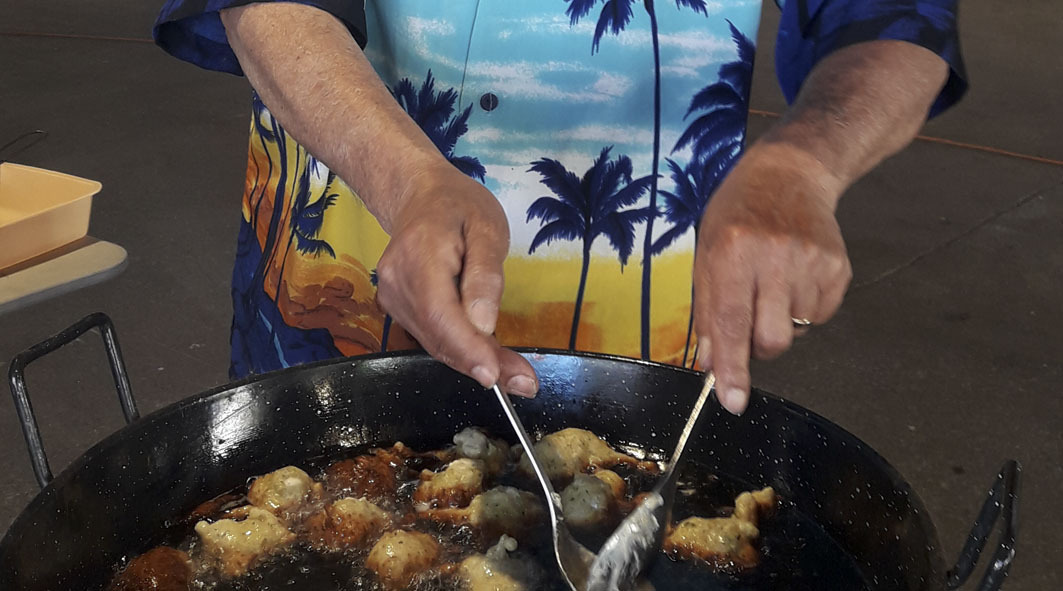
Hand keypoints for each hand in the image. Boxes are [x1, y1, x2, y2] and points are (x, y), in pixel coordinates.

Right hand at [374, 163, 538, 396]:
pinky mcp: (396, 308)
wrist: (420, 196)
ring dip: (474, 361)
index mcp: (420, 255)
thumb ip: (486, 275)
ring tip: (516, 374)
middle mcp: (396, 282)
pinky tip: (488, 355)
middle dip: (481, 363)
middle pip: (438, 336)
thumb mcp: (487, 228)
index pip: (440, 314)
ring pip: (434, 342)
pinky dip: (461, 349)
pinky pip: (431, 336)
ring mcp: (391, 297)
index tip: (495, 375)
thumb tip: (484, 324)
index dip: (467, 350)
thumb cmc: (460, 208)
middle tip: (525, 382)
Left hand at [694, 143, 851, 414]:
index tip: (732, 402)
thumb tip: (713, 365)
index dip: (733, 368)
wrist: (791, 173)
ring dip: (782, 321)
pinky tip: (795, 276)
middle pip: (772, 340)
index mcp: (732, 252)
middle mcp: (774, 257)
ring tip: (773, 283)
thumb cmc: (738, 215)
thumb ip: (708, 312)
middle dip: (759, 346)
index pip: (731, 324)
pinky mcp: (839, 267)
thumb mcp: (707, 254)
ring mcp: (812, 262)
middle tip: (751, 319)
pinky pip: (819, 316)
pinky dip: (804, 308)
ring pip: (797, 331)